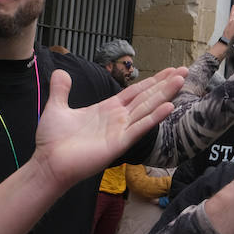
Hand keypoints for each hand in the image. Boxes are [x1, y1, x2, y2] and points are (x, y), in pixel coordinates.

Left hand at [31, 67, 185, 188]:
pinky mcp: (119, 143)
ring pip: (147, 108)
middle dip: (165, 84)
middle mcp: (118, 118)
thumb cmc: (53, 141)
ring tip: (181, 81)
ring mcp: (120, 131)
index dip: (152, 80)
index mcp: (107, 109)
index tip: (169, 70)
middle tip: (185, 71)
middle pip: (146, 97)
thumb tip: (61, 72)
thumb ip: (61, 90)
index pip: (135, 91)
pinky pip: (140, 128)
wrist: (48, 163)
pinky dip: (154, 117)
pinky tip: (169, 106)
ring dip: (165, 94)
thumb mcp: (56, 108)